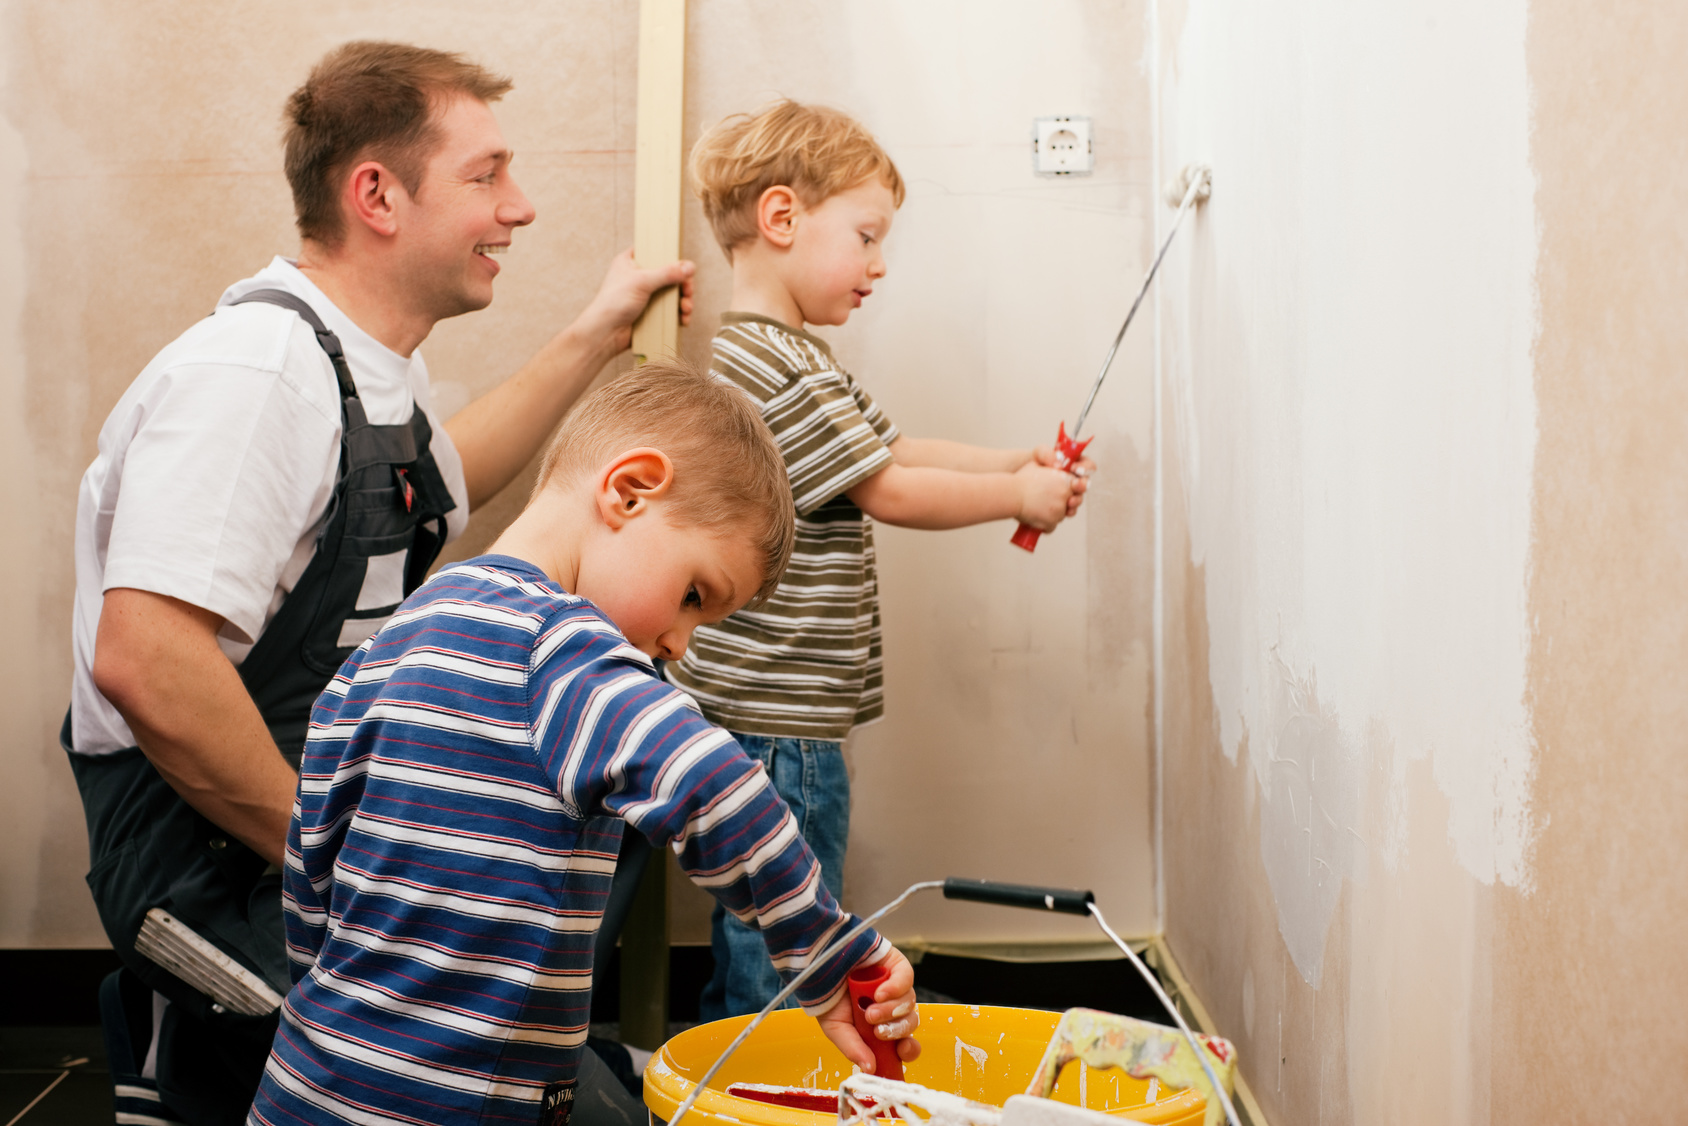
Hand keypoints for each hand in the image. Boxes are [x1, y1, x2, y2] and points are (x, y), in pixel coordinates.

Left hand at [578, 249, 696, 355]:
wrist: (605, 333)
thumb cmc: (614, 303)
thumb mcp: (641, 282)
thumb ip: (667, 273)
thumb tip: (690, 267)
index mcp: (631, 262)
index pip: (654, 251)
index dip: (669, 256)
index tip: (682, 263)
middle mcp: (639, 277)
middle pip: (669, 274)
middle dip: (683, 284)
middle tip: (688, 290)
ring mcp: (646, 296)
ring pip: (672, 294)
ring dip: (683, 300)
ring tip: (686, 308)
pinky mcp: (651, 313)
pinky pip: (670, 311)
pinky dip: (679, 314)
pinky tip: (683, 319)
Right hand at [815, 948, 921, 1073]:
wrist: (818, 966)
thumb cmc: (828, 997)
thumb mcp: (836, 1029)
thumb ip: (853, 1048)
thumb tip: (869, 1068)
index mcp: (882, 1026)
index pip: (906, 1042)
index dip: (909, 1049)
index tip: (902, 1052)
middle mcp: (892, 1007)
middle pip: (910, 1023)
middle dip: (896, 1030)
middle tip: (877, 1031)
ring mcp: (896, 985)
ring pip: (908, 1003)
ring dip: (890, 1011)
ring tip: (870, 1010)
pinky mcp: (896, 965)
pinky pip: (906, 979)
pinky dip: (895, 988)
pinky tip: (880, 993)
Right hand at [1013, 461, 1080, 530]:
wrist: (1011, 494)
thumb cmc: (1021, 480)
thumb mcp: (1037, 466)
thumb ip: (1050, 466)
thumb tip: (1056, 467)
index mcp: (1065, 479)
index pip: (1074, 489)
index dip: (1065, 493)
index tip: (1055, 495)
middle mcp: (1066, 494)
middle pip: (1069, 504)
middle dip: (1059, 504)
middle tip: (1045, 503)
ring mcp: (1059, 509)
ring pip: (1060, 516)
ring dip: (1051, 515)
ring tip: (1038, 510)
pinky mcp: (1052, 521)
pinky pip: (1051, 527)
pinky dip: (1044, 526)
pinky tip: (1037, 520)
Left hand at [1029, 446, 1093, 517]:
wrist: (1020, 481)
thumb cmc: (1033, 464)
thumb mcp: (1038, 454)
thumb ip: (1047, 453)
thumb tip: (1059, 465)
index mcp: (1074, 465)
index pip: (1088, 465)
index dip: (1085, 467)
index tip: (1074, 469)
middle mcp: (1074, 480)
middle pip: (1086, 484)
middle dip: (1082, 485)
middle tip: (1075, 485)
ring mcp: (1069, 494)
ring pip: (1078, 499)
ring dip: (1077, 501)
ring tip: (1069, 501)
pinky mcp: (1062, 505)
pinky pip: (1070, 510)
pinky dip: (1069, 511)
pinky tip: (1065, 512)